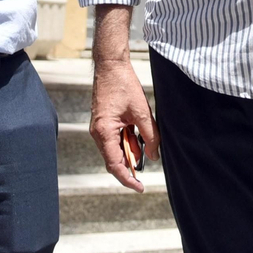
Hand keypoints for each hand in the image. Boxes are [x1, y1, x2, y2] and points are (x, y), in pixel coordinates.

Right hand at [89, 5, 160, 192]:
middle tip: (147, 167)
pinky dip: (127, 141)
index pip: (114, 164)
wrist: (111, 65)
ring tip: (146, 144)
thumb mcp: (142, 112)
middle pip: (114, 159)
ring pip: (115, 149)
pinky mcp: (104, 122)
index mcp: (104, 132)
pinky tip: (139, 137)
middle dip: (131, 165)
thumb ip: (150, 136)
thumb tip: (154, 155)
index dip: (127, 178)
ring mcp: (100, 128)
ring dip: (130, 151)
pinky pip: (115, 139)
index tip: (140, 187)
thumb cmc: (123, 86)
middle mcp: (98, 133)